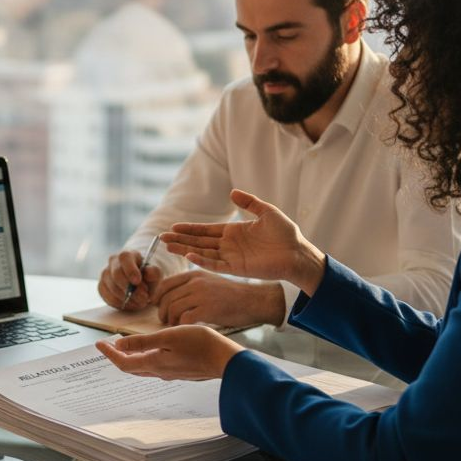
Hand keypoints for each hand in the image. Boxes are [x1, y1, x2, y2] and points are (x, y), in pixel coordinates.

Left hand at [96, 325, 241, 380]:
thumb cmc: (199, 344)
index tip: (98, 344)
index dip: (108, 354)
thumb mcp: (167, 337)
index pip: (122, 362)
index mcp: (153, 364)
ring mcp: (170, 374)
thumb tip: (118, 346)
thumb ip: (142, 342)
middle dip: (116, 357)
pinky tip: (148, 350)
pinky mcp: (180, 371)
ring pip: (142, 368)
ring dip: (130, 358)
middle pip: (130, 368)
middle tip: (107, 345)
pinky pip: (154, 367)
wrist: (226, 361)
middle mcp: (159, 372)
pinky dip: (143, 358)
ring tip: (123, 346)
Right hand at [97, 249, 162, 309]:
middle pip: (116, 275)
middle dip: (131, 289)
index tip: (138, 281)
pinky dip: (121, 304)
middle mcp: (113, 262)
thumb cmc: (147, 276)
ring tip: (140, 302)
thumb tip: (147, 273)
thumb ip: (154, 272)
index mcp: (127, 254)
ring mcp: (105, 274)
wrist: (140, 283)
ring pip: (112, 288)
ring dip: (128, 299)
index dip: (130, 270)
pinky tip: (131, 304)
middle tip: (144, 298)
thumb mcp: (155, 273)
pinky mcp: (101, 287)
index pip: (124, 258)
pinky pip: (108, 298)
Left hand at [154, 271, 285, 327]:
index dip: (157, 297)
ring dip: (169, 320)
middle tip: (165, 321)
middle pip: (166, 297)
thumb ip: (191, 286)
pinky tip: (185, 330)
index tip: (157, 307)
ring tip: (174, 326)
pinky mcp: (208, 309)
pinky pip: (184, 319)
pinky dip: (180, 326)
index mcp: (194, 274)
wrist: (253, 301)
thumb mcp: (209, 282)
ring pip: (172, 308)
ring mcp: (201, 295)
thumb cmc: (231, 296)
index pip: (165, 284)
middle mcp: (195, 282)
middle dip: (162, 312)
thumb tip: (171, 298)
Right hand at [162, 189, 326, 295]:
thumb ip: (249, 202)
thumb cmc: (286, 233)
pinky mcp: (238, 268)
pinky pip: (216, 265)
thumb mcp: (267, 211)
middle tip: (163, 236)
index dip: (190, 228)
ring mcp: (232, 257)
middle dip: (181, 239)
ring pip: (202, 253)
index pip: (206, 230)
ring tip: (168, 245)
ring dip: (185, 249)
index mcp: (233, 232)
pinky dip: (202, 260)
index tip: (174, 226)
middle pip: (199, 241)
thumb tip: (232, 192)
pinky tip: (189, 255)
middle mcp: (229, 245)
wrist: (298, 253)